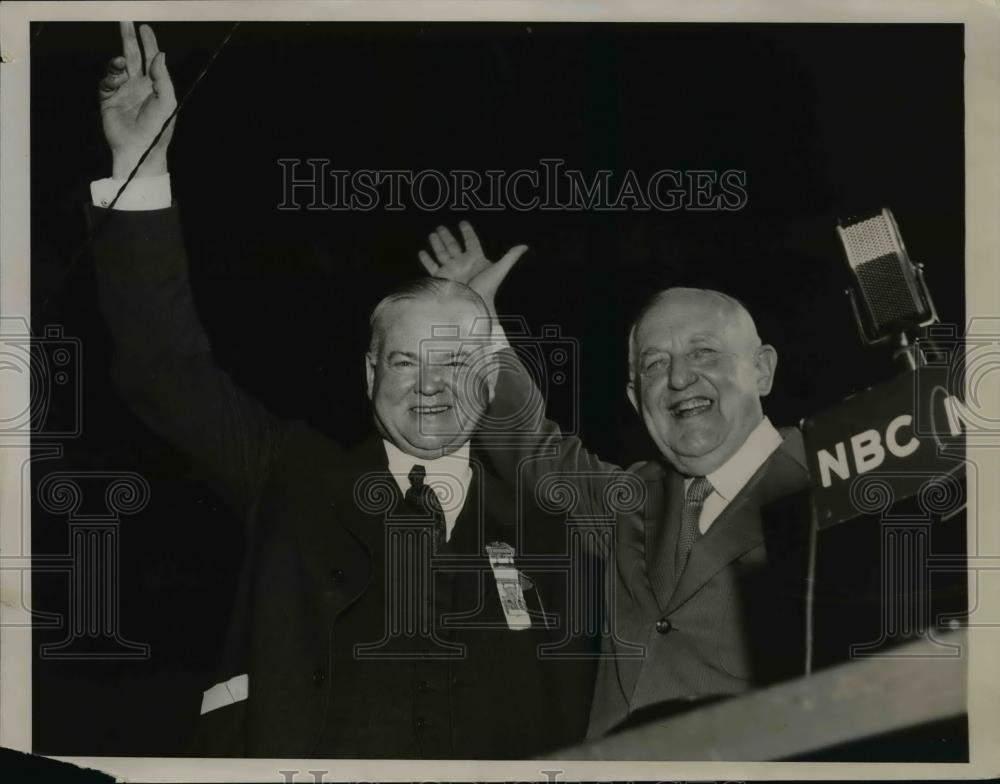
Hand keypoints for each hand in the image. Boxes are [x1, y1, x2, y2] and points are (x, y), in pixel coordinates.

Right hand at [99, 22, 176, 179]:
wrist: (140, 148)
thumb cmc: (158, 128)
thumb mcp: (167, 101)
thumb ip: (163, 77)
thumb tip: (160, 54)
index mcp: (155, 86)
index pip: (150, 59)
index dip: (148, 43)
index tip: (144, 27)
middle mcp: (139, 86)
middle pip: (132, 57)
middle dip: (128, 39)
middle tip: (125, 22)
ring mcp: (123, 92)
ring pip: (116, 68)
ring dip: (117, 62)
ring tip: (119, 63)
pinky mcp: (109, 100)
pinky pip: (105, 82)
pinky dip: (109, 79)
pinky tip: (114, 82)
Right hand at [418, 222, 526, 311]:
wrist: (472, 307)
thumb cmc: (487, 289)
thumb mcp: (499, 271)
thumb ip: (510, 258)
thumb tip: (525, 246)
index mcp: (476, 259)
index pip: (471, 241)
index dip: (468, 232)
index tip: (462, 223)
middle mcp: (462, 263)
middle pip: (453, 245)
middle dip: (447, 236)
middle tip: (440, 226)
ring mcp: (451, 270)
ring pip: (442, 253)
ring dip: (437, 244)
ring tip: (432, 234)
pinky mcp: (441, 278)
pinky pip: (432, 266)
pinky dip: (427, 259)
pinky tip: (422, 252)